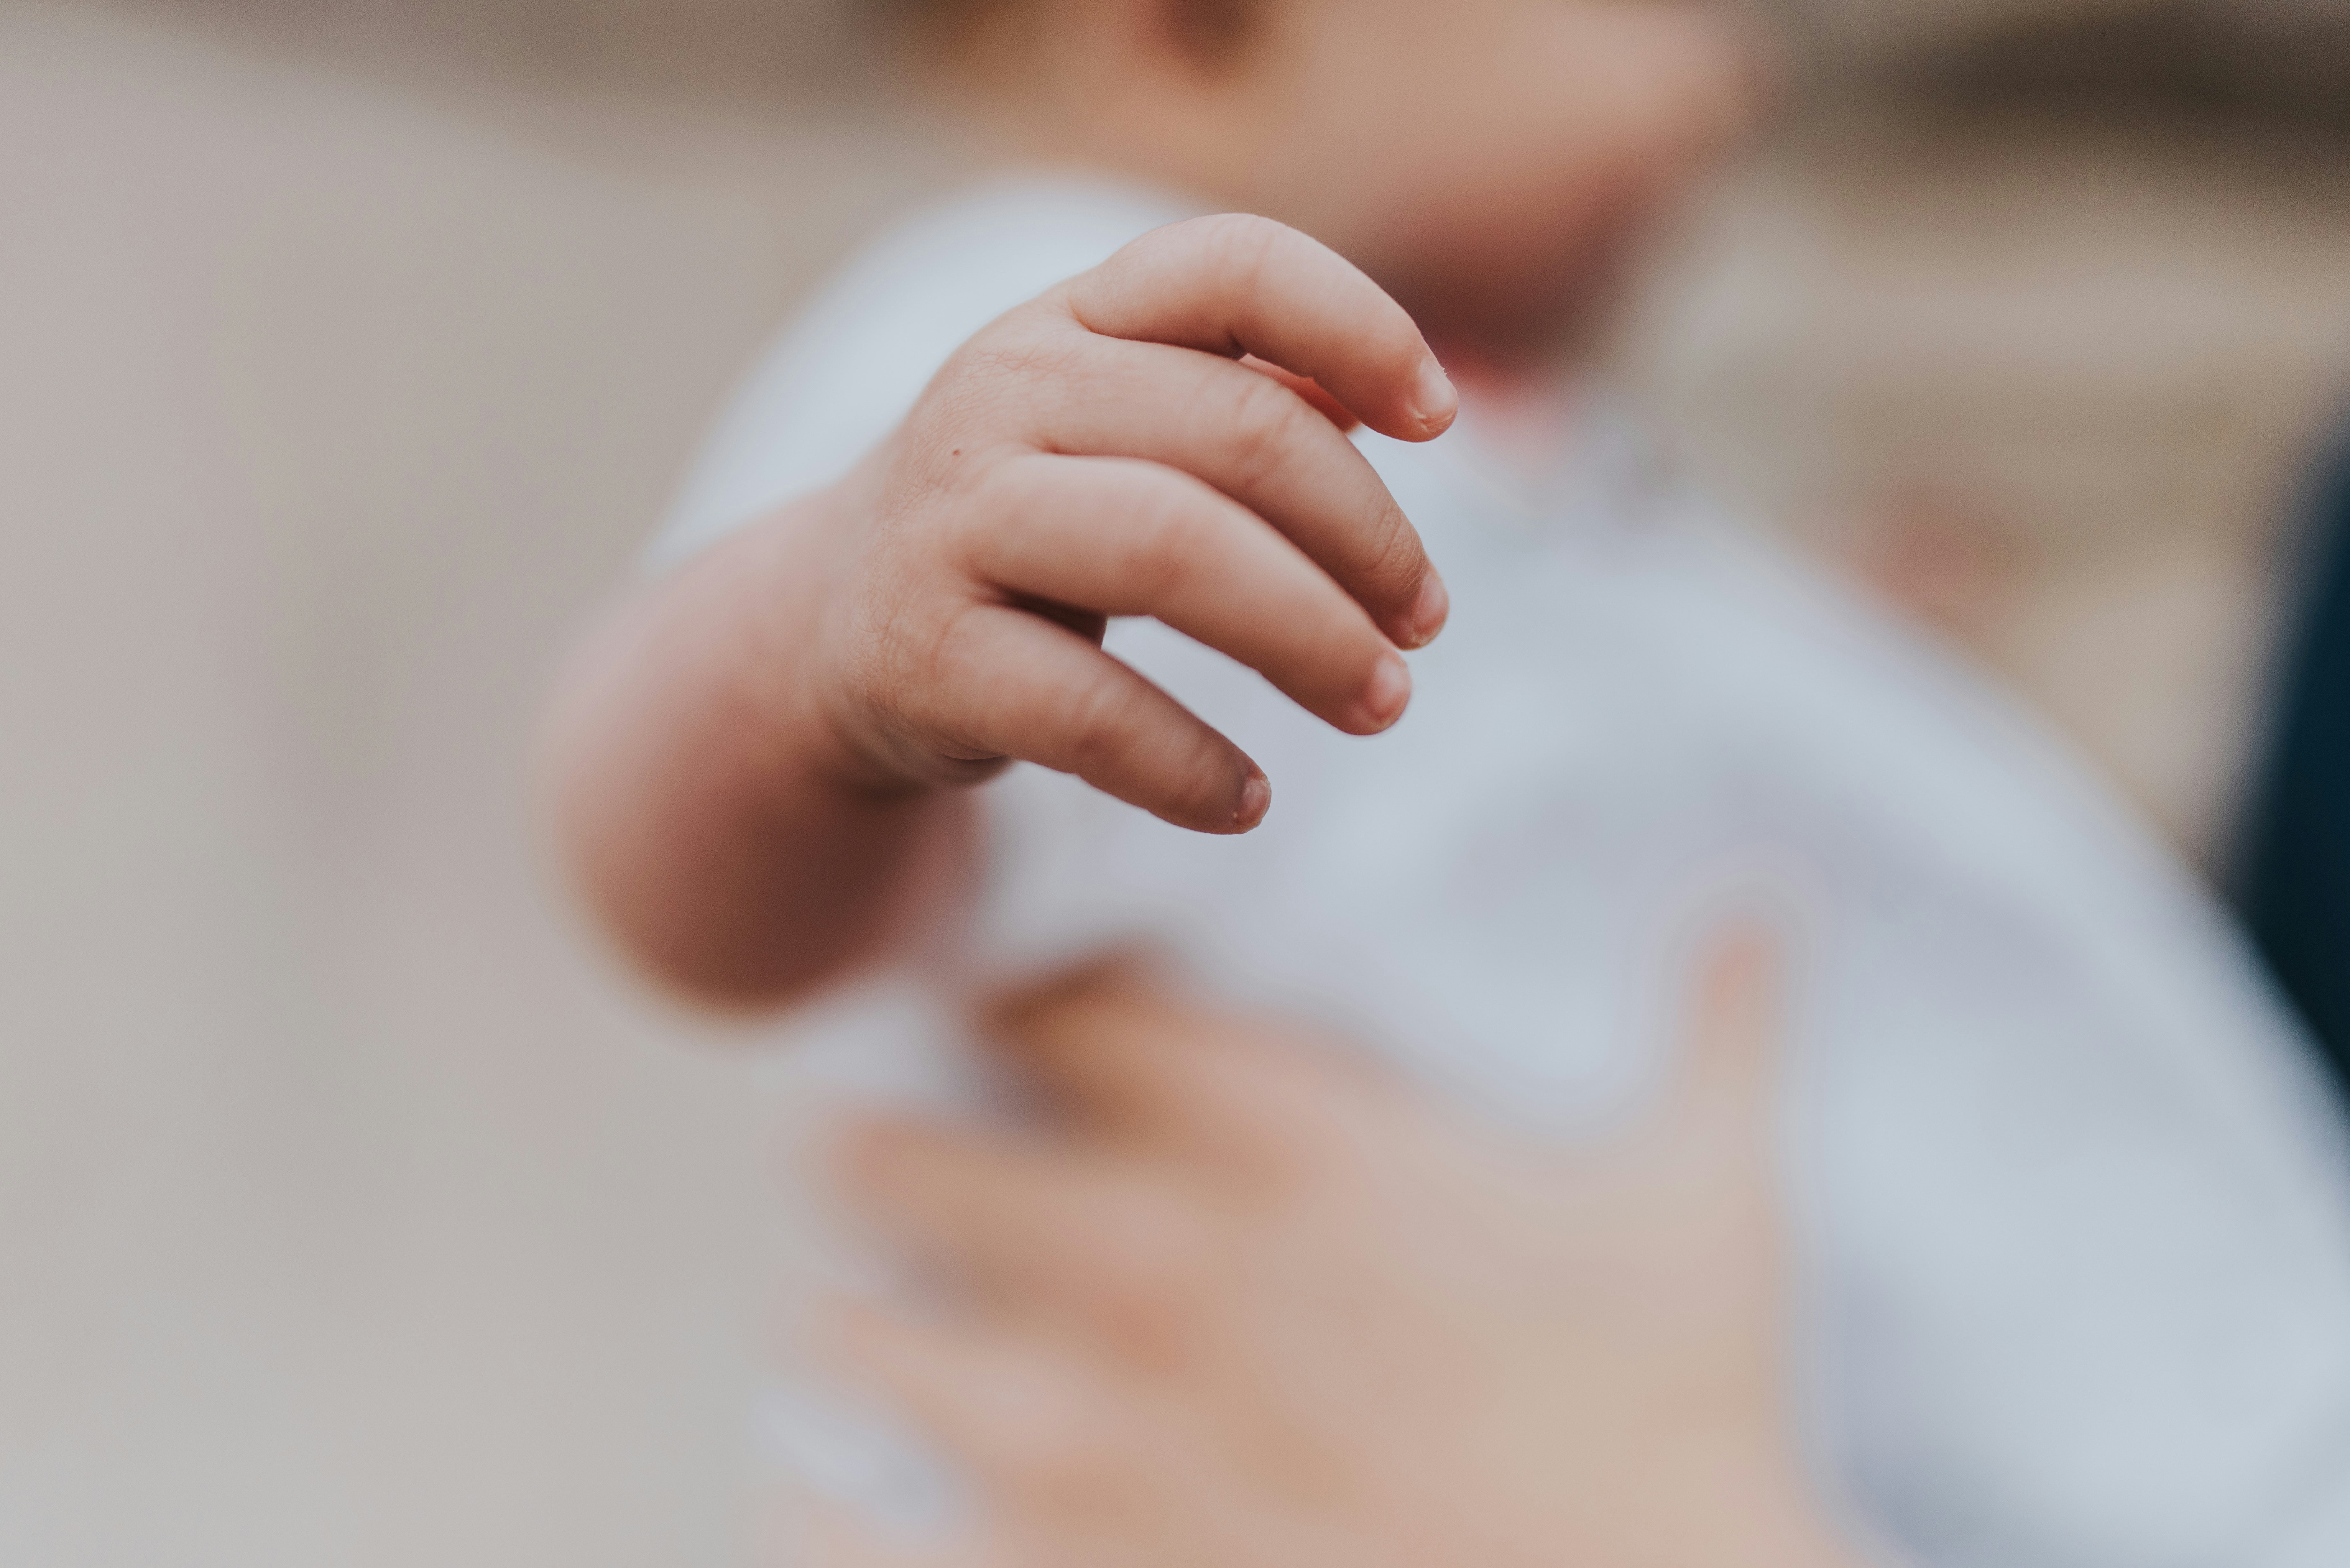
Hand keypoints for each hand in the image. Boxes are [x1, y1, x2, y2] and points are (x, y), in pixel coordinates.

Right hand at [800, 213, 1456, 833]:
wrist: (832, 625)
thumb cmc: (1030, 518)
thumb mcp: (1119, 428)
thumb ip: (1244, 399)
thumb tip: (1397, 408)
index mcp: (1072, 317)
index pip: (1234, 266)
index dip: (1360, 327)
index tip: (1441, 422)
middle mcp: (1002, 392)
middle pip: (1238, 433)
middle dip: (1367, 538)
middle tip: (1425, 624)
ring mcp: (953, 520)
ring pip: (1173, 551)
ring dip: (1308, 638)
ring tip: (1381, 702)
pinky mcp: (923, 653)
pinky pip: (1089, 711)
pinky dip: (1190, 766)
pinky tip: (1245, 802)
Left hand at [810, 935, 1866, 1567]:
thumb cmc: (1677, 1423)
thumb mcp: (1713, 1207)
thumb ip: (1720, 1031)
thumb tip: (1766, 902)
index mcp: (1284, 1155)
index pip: (1056, 1006)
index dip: (1007, 1000)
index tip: (994, 1014)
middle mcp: (1154, 1271)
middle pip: (898, 1154)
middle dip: (883, 1154)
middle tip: (879, 1161)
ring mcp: (1086, 1440)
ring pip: (853, 1335)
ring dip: (854, 1325)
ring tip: (860, 1328)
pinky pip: (848, 1539)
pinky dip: (827, 1513)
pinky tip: (833, 1497)